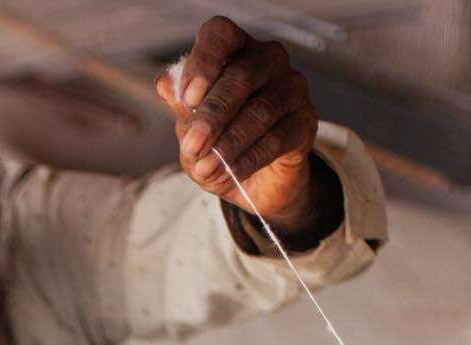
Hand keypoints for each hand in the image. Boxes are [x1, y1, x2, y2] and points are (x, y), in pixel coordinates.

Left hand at [155, 16, 319, 230]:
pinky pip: (278, 138)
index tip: (188, 97)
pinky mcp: (305, 122)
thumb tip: (165, 84)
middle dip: (212, 116)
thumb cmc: (220, 144)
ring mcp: (291, 88)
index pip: (220, 35)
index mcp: (234, 51)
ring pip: (260, 111)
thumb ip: (183, 109)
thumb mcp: (193, 131)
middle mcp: (267, 61)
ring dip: (228, 144)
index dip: (203, 61)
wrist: (254, 183)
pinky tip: (231, 173)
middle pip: (240, 77)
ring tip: (206, 169)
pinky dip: (249, 159)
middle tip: (193, 147)